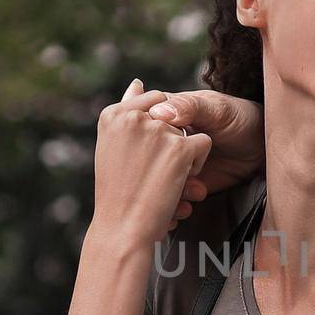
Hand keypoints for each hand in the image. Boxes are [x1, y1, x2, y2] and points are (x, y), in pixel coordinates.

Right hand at [89, 78, 212, 245]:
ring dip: (183, 162)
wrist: (122, 232)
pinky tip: (177, 188)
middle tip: (153, 178)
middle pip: (170, 121)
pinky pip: (201, 146)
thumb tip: (138, 82)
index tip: (147, 159)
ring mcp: (156, 131)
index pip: (148, 103)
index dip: (155, 130)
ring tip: (162, 187)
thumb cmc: (116, 193)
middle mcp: (132, 118)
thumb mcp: (122, 147)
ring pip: (185, 135)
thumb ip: (133, 112)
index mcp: (112, 116)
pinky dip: (197, 168)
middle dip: (171, 149)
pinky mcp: (179, 148)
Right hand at [146, 89, 264, 198]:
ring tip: (193, 193)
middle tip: (175, 179)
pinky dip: (175, 205)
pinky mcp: (180, 182)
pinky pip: (168, 197)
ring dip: (168, 195)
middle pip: (140, 160)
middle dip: (154, 175)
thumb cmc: (238, 117)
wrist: (258, 147)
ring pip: (153, 182)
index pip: (135, 126)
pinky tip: (187, 207)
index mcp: (159, 113)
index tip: (152, 155)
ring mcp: (168, 162)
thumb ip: (189, 107)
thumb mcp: (215, 109)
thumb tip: (160, 112)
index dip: (137, 142)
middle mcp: (159, 138)